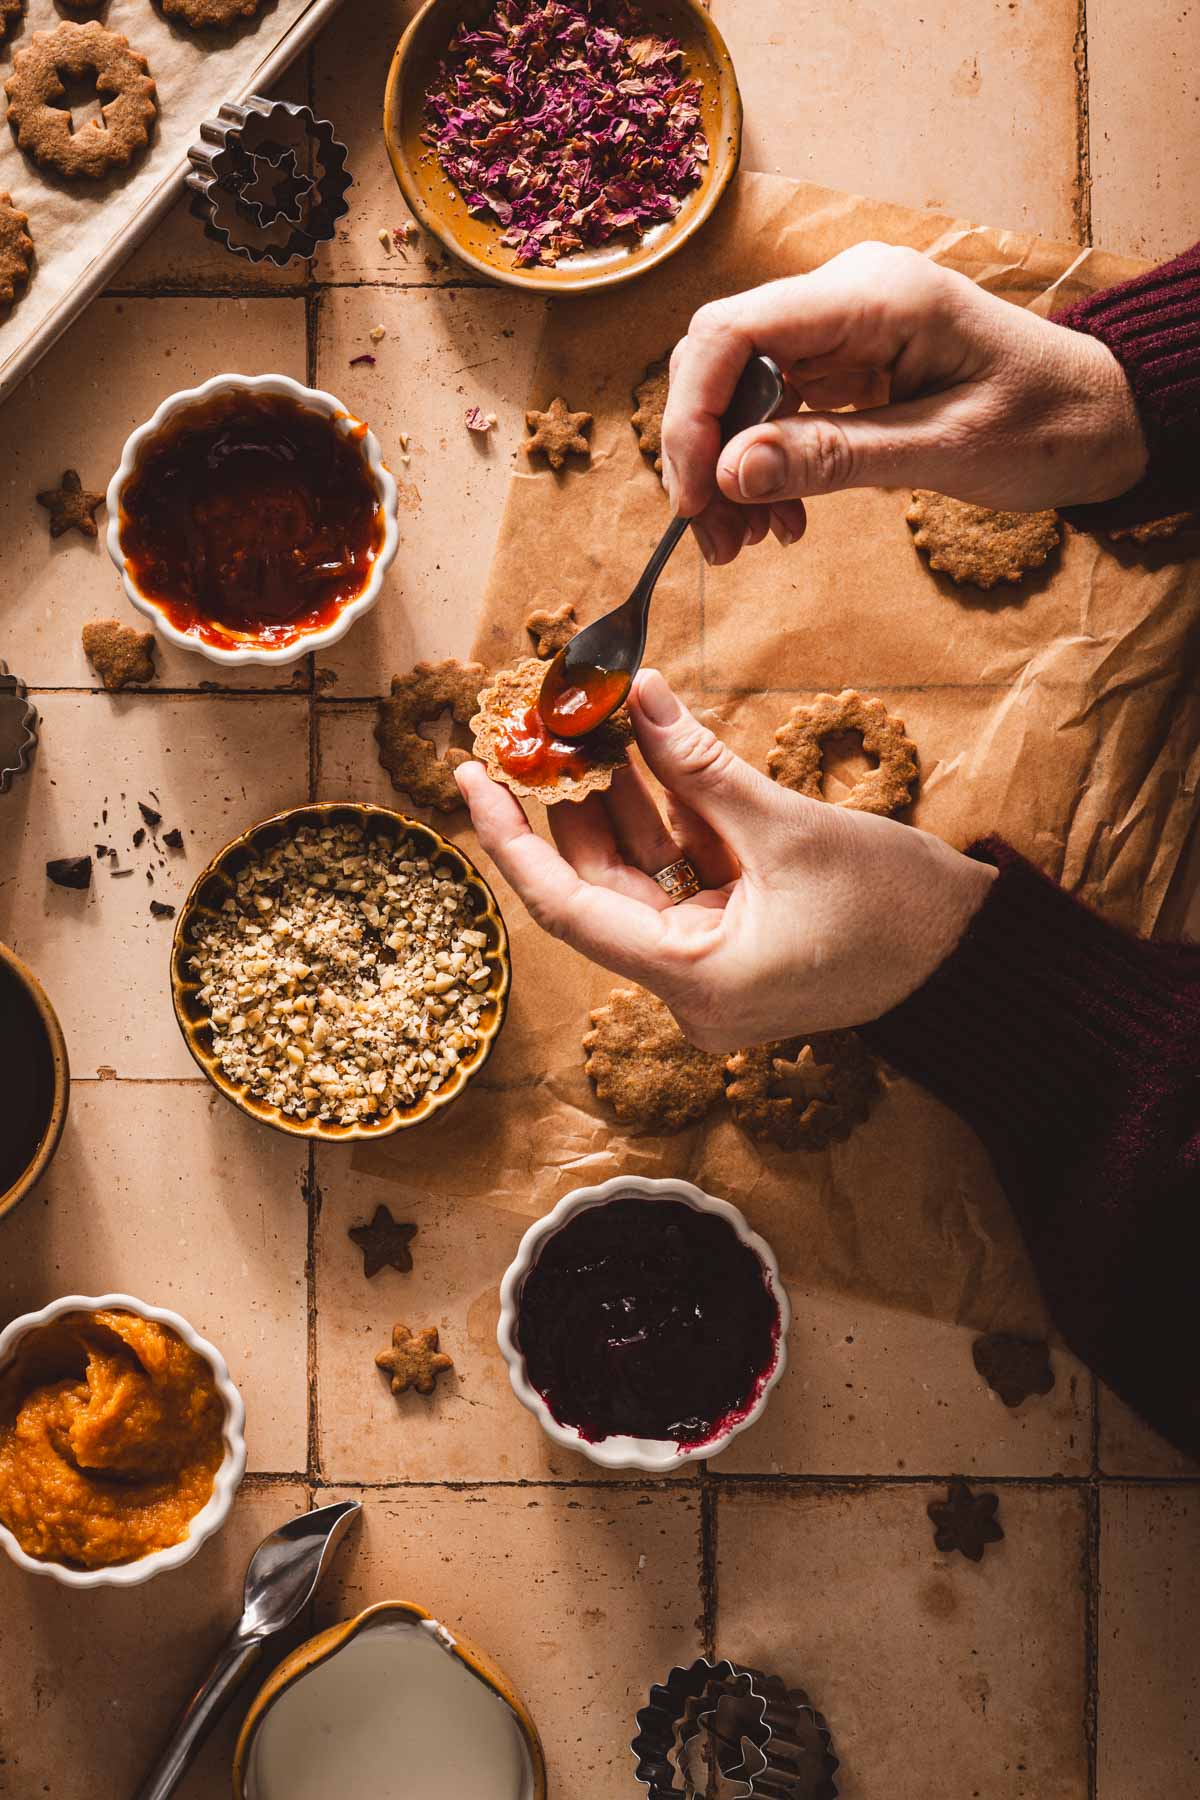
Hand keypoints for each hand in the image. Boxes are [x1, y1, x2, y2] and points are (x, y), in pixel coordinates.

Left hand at [455, 669, 995, 1051]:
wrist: (975, 956)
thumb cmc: (898, 908)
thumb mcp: (787, 826)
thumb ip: (699, 765)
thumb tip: (632, 697)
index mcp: (693, 981)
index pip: (565, 908)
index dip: (510, 839)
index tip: (469, 778)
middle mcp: (690, 990)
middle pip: (599, 889)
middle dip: (570, 806)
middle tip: (543, 730)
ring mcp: (712, 972)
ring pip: (640, 879)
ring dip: (621, 805)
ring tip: (594, 728)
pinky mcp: (736, 948)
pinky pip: (682, 880)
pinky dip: (668, 823)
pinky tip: (649, 758)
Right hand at [662, 242, 1148, 565]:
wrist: (1101, 415)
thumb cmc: (1047, 422)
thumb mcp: (944, 449)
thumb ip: (834, 457)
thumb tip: (729, 474)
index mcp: (875, 295)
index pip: (734, 330)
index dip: (694, 414)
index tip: (695, 497)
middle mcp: (844, 295)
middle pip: (721, 358)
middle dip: (703, 451)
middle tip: (716, 538)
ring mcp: (840, 327)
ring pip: (738, 389)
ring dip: (727, 469)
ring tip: (747, 544)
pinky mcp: (843, 361)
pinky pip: (773, 408)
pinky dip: (762, 466)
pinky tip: (780, 518)